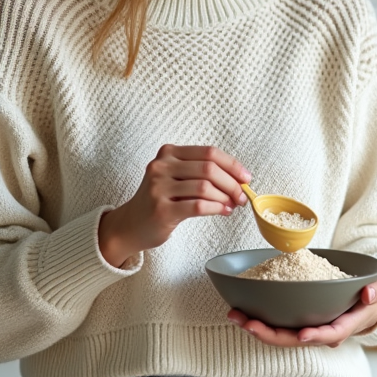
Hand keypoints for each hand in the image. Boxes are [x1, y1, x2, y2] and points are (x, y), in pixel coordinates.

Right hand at [99, 144, 250, 266]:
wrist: (130, 225)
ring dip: (225, 197)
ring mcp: (159, 188)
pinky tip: (222, 211)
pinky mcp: (162, 210)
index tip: (246, 177)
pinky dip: (216, 208)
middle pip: (209, 169)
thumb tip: (238, 179)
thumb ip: (200, 173)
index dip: (232, 164)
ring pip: (205, 187)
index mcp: (168, 153)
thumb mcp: (175, 177)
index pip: (208, 152)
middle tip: (241, 196)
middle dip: (232, 183)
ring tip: (232, 205)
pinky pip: (198, 206)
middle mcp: (161, 166)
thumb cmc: (159, 200)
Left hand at [228, 281, 376, 348]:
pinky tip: (241, 311)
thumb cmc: (370, 300)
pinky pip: (277, 326)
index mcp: (342, 327)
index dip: (316, 335)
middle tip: (248, 323)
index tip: (302, 334)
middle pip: (294, 340)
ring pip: (280, 335)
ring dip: (257, 328)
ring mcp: (307, 330)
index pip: (329, 334)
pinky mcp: (297, 323)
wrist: (364, 306)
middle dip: (270, 334)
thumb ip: (376, 293)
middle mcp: (321, 333)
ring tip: (235, 315)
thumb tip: (368, 294)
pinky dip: (259, 321)